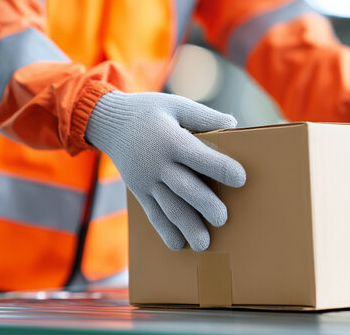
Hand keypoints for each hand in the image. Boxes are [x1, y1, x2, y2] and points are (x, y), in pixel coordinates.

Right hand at [85, 91, 245, 250]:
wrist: (108, 123)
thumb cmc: (149, 112)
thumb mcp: (177, 105)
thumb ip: (205, 117)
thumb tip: (235, 124)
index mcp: (171, 140)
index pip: (199, 156)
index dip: (220, 168)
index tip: (241, 179)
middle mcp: (158, 163)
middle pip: (185, 187)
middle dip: (205, 204)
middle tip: (223, 219)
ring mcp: (146, 181)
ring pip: (169, 207)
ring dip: (187, 226)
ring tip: (203, 244)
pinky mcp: (139, 192)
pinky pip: (152, 214)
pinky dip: (164, 230)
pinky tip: (178, 244)